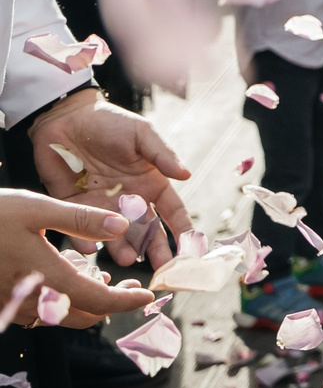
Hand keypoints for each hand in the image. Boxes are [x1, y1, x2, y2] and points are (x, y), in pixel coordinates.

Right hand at [0, 190, 152, 327]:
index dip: (127, 302)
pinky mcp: (2, 304)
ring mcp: (13, 305)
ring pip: (61, 317)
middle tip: (131, 286)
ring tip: (104, 279)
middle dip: (111, 304)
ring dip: (87, 304)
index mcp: (46, 276)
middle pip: (82, 316)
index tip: (148, 297)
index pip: (98, 301)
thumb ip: (82, 219)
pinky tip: (68, 279)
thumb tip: (123, 227)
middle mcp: (31, 298)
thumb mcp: (38, 208)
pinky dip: (62, 302)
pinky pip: (40, 313)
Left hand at [28, 90, 192, 269]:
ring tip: (125, 259)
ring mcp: (101, 206)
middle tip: (161, 269)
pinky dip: (84, 241)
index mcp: (151, 183)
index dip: (183, 230)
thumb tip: (186, 174)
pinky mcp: (73, 208)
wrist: (65, 118)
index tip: (191, 249)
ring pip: (115, 235)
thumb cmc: (110, 122)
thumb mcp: (141, 134)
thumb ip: (162, 155)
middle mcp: (129, 200)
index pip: (172, 212)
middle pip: (147, 231)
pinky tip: (90, 249)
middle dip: (155, 250)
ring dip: (121, 249)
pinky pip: (79, 229)